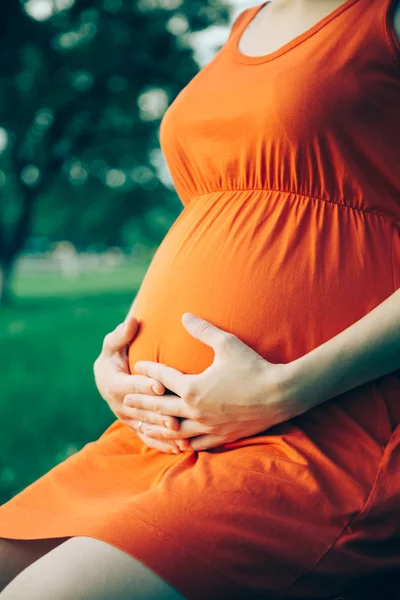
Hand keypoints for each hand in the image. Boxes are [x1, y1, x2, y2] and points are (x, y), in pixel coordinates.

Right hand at [93, 306, 181, 453]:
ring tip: (181, 433)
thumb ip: (121, 335)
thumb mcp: (113, 345)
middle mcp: (119, 405)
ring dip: (162, 432)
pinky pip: (150, 438)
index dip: (145, 384)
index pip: (131, 385)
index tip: (161, 384)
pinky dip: (163, 444)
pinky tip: (180, 447)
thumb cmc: (115, 356)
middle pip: (141, 409)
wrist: (109, 379)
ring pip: (146, 427)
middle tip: (176, 415)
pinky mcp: (136, 428)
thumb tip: (132, 321)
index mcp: (113, 383)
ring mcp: (128, 419)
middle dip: (158, 412)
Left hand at [124, 313, 298, 451]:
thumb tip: (184, 315)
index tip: (138, 365)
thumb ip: (203, 330)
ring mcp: (208, 426)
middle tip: (125, 401)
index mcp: (193, 387)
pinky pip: (195, 444)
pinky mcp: (221, 436)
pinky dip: (181, 443)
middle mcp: (195, 410)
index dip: (149, 370)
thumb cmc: (253, 367)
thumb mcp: (227, 344)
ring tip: (143, 426)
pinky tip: (176, 442)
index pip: (163, 377)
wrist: (280, 395)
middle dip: (142, 402)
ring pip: (174, 430)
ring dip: (157, 427)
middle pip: (160, 406)